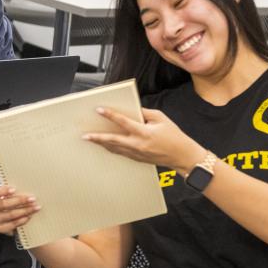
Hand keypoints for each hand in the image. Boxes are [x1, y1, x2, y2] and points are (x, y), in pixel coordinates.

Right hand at [0, 185, 37, 235]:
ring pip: (10, 215)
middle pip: (3, 204)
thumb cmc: (9, 200)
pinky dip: (22, 220)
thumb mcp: (8, 193)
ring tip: (35, 207)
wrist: (6, 215)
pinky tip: (29, 216)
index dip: (2, 191)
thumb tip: (27, 187)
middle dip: (20, 201)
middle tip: (32, 199)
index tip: (14, 189)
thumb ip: (13, 191)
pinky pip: (12, 224)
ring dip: (24, 211)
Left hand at [83, 107, 203, 174]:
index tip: (99, 110)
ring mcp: (136, 153)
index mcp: (144, 132)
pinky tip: (105, 144)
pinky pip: (120, 152)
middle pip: (113, 140)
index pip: (123, 122)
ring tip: (90, 139)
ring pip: (114, 148)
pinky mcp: (137, 159)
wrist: (182, 156)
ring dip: (102, 143)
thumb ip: (144, 113)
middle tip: (85, 135)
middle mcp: (138, 144)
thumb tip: (132, 109)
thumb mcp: (161, 118)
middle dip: (97, 137)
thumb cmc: (174, 136)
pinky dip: (112, 148)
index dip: (110, 115)